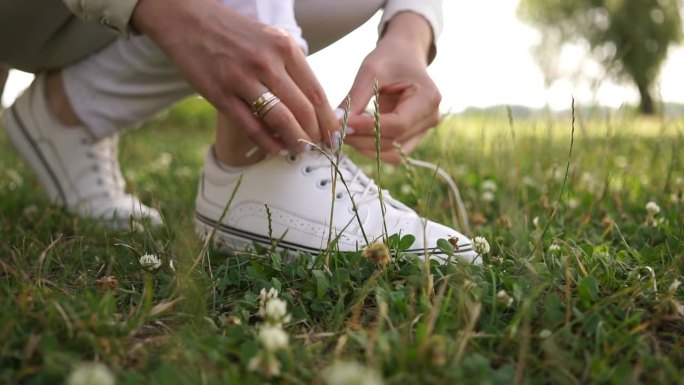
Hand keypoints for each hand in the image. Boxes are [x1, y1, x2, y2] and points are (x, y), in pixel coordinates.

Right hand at [132, 0, 337, 152]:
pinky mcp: (220, 95)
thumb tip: (312, 103)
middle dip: (316, 135)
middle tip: (319, 147)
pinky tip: (276, 149)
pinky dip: (268, 144)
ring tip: (300, 150)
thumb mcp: (269, 38)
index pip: (316, 92)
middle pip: (303, 110)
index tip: (334, 134)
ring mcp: (242, 79)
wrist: (185, 20)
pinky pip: (252, 128)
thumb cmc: (231, 32)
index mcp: (284, 47)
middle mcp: (267, 62)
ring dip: (295, 142)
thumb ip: (289, 66)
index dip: (329, 119)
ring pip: (281, 121)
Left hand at [341, 12, 440, 163]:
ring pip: (392, 153)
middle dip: (362, 139)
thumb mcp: (371, 71)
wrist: (405, 55)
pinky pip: (392, 153)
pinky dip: (372, 149)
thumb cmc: (390, 58)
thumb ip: (355, 98)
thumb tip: (336, 123)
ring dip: (365, 148)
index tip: (342, 124)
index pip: (397, 124)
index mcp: (428, 98)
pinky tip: (356, 136)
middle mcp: (431, 118)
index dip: (368, 128)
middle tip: (335, 131)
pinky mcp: (413, 138)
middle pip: (393, 141)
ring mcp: (424, 131)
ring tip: (345, 133)